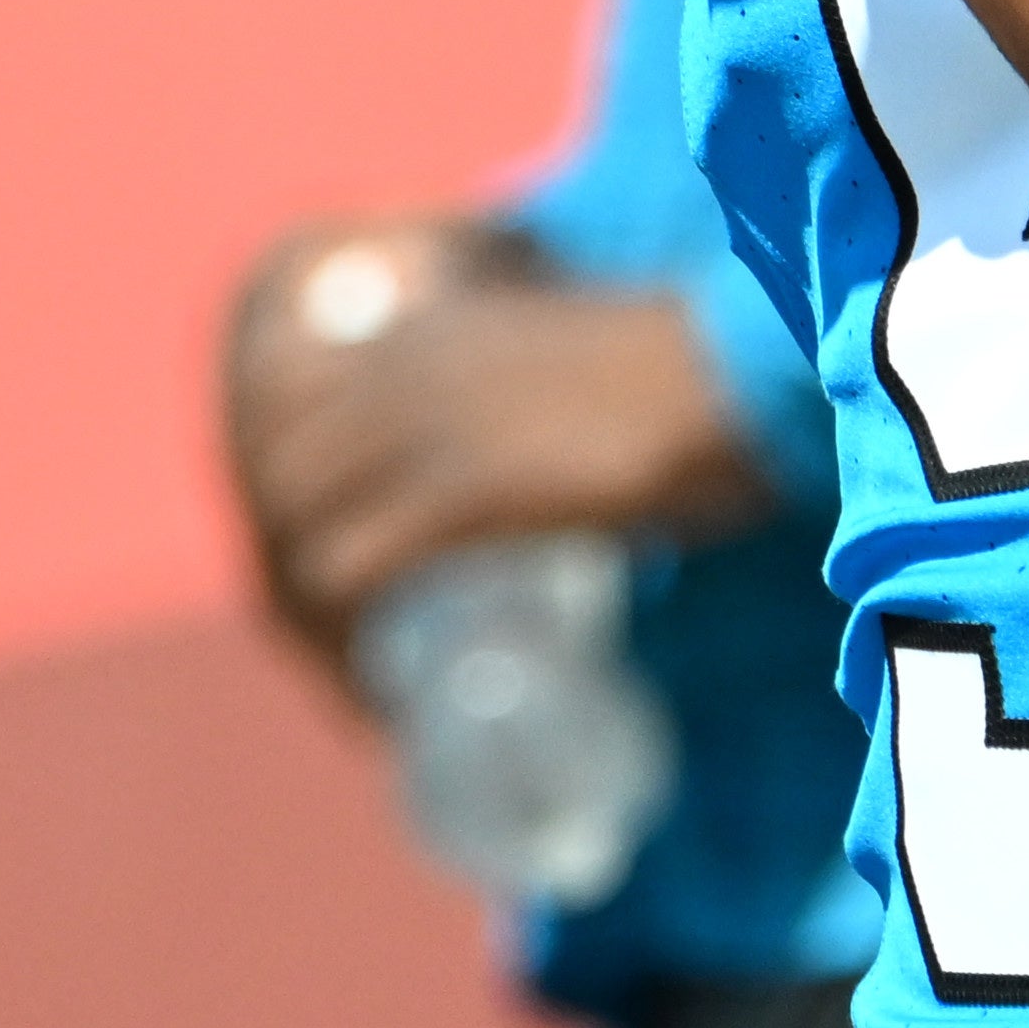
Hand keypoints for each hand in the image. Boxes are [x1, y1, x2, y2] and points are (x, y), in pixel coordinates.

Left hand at [220, 223, 778, 672]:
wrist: (745, 369)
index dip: (293, 500)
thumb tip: (566, 461)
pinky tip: (380, 700)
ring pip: (302, 537)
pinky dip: (347, 648)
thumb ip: (544, 394)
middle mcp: (405, 367)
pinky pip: (350, 576)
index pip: (286, 409)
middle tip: (354, 654)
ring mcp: (428, 425)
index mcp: (425, 327)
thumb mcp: (581, 363)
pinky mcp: (463, 486)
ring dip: (316, 625)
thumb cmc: (698, 373)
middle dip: (297, 576)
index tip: (337, 578)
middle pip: (284, 483)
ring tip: (367, 689)